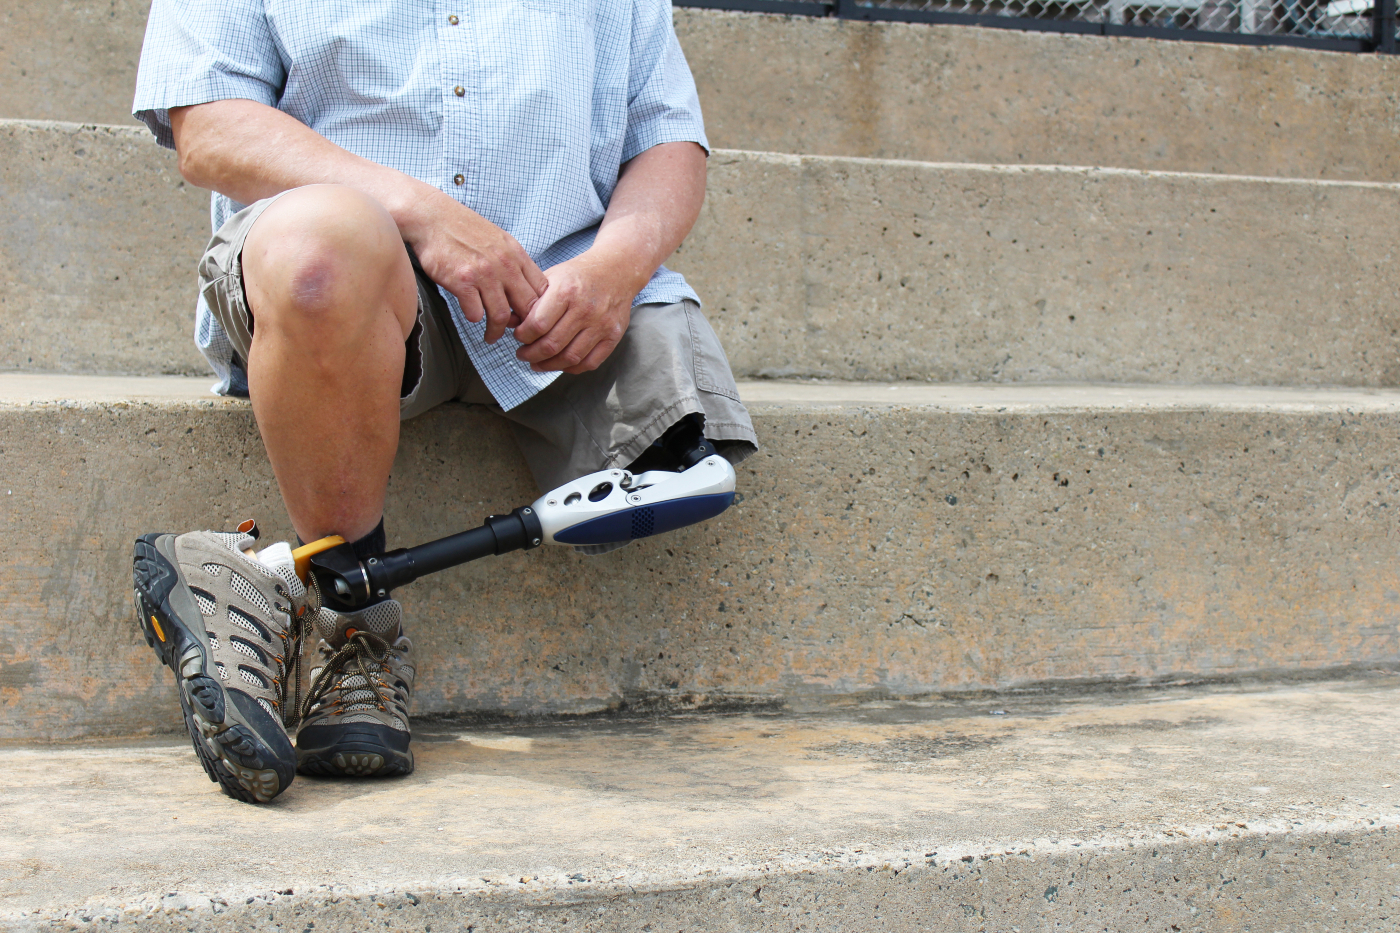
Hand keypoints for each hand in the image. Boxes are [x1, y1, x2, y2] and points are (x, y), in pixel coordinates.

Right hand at [404, 191, 548, 342]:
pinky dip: (474, 319)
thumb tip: (525, 288)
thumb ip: (513, 263)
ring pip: (502, 316)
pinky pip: (475, 313)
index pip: (542, 290)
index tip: (530, 319)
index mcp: (516, 255)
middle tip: (514, 335)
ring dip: (497, 331)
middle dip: (523, 327)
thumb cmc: (463, 230)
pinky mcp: (462, 282)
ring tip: (491, 336)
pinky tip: (471, 316)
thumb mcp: (499, 240)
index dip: (539, 310)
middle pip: (527, 307)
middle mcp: (504, 265)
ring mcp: (484, 274)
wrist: (431, 217)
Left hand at [512, 251, 643, 373]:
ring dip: (548, 365)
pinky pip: (589, 363)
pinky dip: (571, 368)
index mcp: (566, 291)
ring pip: (569, 358)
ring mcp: (601, 325)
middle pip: (551, 345)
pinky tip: (559, 363)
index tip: (518, 336)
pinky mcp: (613, 336)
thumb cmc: (578, 275)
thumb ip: (530, 299)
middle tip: (522, 354)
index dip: (522, 336)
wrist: (616, 270)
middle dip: (530, 354)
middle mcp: (585, 309)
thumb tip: (510, 322)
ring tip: (537, 362)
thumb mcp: (551, 277)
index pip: (537, 325)